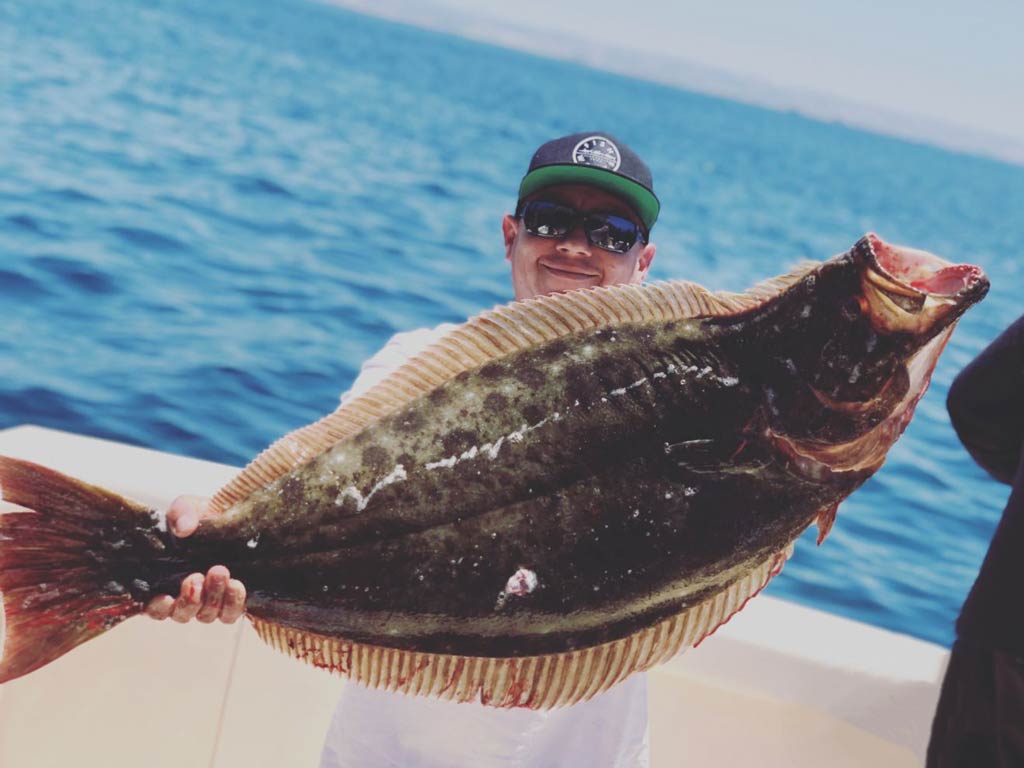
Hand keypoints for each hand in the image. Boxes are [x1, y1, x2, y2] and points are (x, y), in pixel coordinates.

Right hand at [144, 495, 246, 623]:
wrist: (231, 516)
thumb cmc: (201, 516)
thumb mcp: (188, 508)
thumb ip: (181, 514)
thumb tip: (183, 528)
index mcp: (163, 581)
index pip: (154, 607)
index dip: (158, 608)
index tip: (165, 597)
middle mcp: (185, 596)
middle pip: (182, 614)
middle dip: (189, 599)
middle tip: (197, 576)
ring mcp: (210, 601)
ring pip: (206, 615)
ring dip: (212, 599)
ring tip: (219, 572)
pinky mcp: (233, 599)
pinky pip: (231, 613)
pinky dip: (233, 603)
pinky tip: (236, 585)